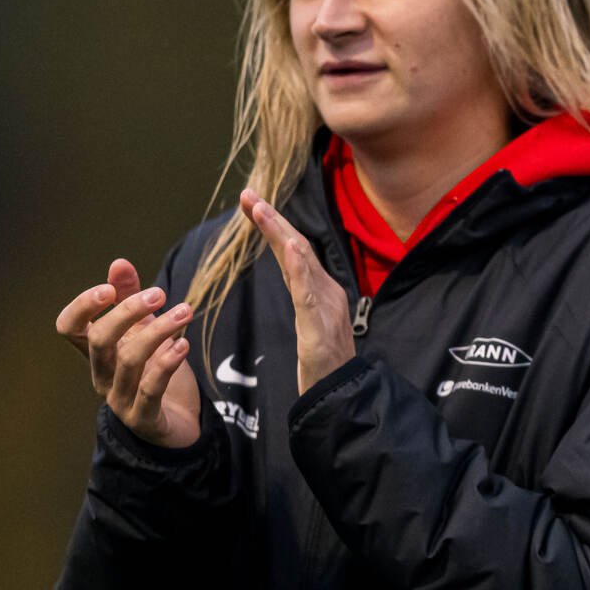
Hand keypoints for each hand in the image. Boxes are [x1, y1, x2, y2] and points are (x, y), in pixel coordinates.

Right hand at [55, 258, 201, 446]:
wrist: (179, 422)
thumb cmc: (155, 371)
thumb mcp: (144, 331)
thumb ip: (130, 298)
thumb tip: (119, 263)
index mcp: (96, 352)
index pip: (69, 327)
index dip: (83, 306)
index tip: (110, 287)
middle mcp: (101, 374)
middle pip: (99, 339)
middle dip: (127, 312)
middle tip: (160, 293)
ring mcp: (119, 399)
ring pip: (128, 360)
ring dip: (158, 331)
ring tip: (185, 311)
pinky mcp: (143, 418)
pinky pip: (150, 389)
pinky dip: (166, 364)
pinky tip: (183, 345)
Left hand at [240, 189, 354, 392]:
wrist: (341, 395)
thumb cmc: (325, 365)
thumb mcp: (311, 325)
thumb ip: (305, 297)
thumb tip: (295, 270)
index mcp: (321, 292)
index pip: (293, 252)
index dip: (273, 226)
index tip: (251, 203)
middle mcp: (326, 292)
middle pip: (297, 247)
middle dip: (272, 219)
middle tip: (248, 194)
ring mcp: (325, 307)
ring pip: (301, 263)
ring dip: (279, 233)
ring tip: (261, 209)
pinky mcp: (318, 327)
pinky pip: (306, 293)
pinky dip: (299, 267)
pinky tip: (289, 246)